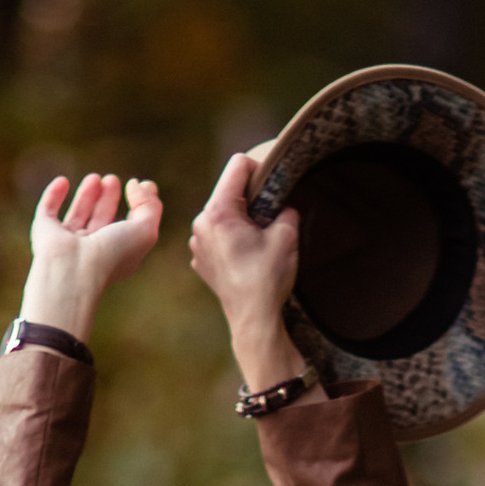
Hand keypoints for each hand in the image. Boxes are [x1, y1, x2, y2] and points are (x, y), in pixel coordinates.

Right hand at [19, 171, 161, 340]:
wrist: (74, 270)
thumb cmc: (111, 255)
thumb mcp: (145, 231)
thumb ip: (149, 205)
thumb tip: (135, 184)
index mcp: (116, 254)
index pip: (126, 229)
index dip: (134, 208)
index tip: (138, 185)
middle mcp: (91, 251)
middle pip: (100, 221)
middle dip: (107, 199)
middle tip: (112, 179)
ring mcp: (66, 243)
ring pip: (77, 216)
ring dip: (86, 196)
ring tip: (95, 178)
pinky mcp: (44, 233)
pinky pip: (46, 211)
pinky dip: (53, 195)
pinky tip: (63, 181)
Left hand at [188, 149, 300, 392]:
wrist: (254, 319)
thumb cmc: (268, 278)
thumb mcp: (287, 235)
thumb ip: (285, 208)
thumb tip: (282, 206)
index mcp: (219, 212)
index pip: (237, 165)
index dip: (258, 167)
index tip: (272, 184)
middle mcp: (201, 223)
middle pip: (227, 191)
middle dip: (249, 198)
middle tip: (268, 216)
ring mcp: (197, 243)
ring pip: (221, 214)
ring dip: (239, 219)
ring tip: (257, 240)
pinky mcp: (200, 259)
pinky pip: (216, 236)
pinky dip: (230, 238)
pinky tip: (246, 256)